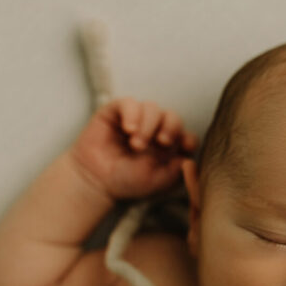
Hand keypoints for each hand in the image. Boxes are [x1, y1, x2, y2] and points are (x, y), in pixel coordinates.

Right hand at [68, 97, 198, 199]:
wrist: (96, 181)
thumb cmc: (127, 182)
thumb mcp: (157, 181)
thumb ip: (177, 170)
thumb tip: (189, 156)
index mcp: (169, 147)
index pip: (187, 135)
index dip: (188, 138)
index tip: (184, 146)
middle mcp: (155, 130)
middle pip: (173, 117)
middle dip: (171, 128)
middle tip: (162, 143)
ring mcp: (137, 119)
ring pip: (152, 108)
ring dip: (148, 126)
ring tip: (136, 145)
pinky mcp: (117, 111)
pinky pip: (129, 103)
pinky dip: (132, 114)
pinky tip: (128, 129)